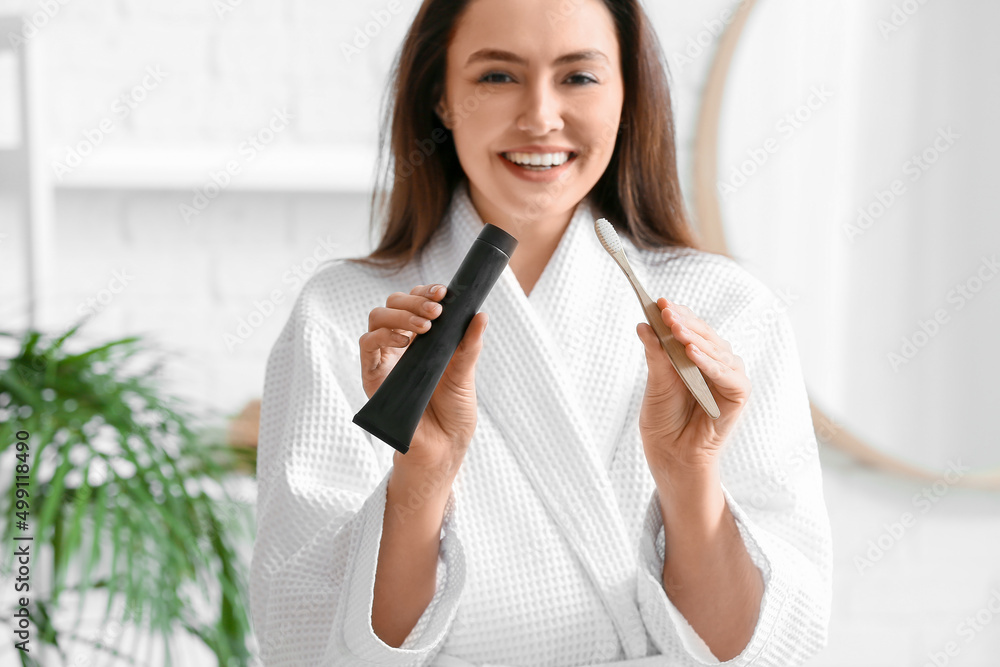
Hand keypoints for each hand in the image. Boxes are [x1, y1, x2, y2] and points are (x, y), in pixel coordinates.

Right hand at [360, 283, 488, 474]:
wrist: (443, 446)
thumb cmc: (454, 411)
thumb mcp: (466, 374)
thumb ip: (469, 345)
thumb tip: (481, 315)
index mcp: (424, 339)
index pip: (416, 301)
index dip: (425, 291)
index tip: (443, 291)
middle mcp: (401, 344)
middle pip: (394, 303)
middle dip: (414, 299)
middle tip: (435, 311)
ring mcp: (385, 358)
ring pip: (377, 317)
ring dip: (400, 314)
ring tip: (423, 327)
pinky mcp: (372, 376)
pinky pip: (367, 345)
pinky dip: (383, 336)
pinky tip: (404, 342)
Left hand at [635, 298, 750, 476]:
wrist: (671, 454)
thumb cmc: (664, 419)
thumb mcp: (656, 382)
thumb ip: (656, 354)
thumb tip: (644, 325)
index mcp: (696, 356)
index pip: (690, 328)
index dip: (678, 315)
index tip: (660, 302)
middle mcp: (715, 363)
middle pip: (705, 335)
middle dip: (685, 323)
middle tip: (666, 311)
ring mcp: (728, 377)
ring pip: (717, 351)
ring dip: (696, 339)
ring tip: (676, 330)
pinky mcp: (738, 394)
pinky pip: (727, 375)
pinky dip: (710, 364)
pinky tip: (692, 353)